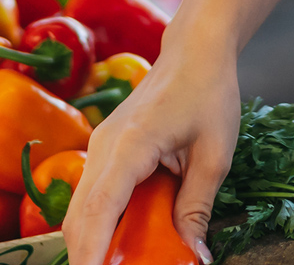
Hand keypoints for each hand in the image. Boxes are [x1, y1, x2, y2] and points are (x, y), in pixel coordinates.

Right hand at [65, 35, 239, 264]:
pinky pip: (93, 196)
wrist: (194, 51)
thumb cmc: (209, 93)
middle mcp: (104, 145)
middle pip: (78, 215)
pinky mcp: (104, 150)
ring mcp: (99, 146)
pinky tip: (123, 244)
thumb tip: (193, 256)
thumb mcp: (214, 155)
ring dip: (93, 242)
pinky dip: (100, 224)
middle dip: (88, 255)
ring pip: (79, 209)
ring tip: (119, 264)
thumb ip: (197, 208)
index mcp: (131, 143)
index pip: (99, 207)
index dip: (91, 251)